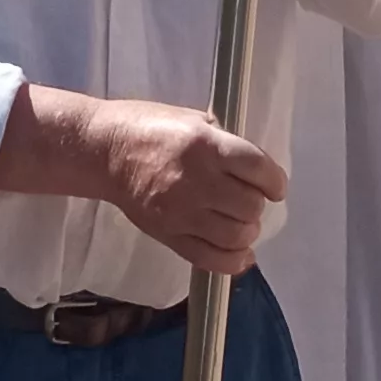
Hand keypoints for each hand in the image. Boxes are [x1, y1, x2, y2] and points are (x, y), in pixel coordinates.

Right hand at [89, 98, 286, 275]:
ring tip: (239, 224)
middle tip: (247, 201)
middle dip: (256, 206)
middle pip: (250, 206)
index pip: (259, 169)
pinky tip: (240, 253)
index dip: (275, 182)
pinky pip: (210, 258)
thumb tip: (254, 169)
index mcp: (206, 145)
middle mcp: (197, 180)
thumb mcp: (192, 119)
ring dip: (246, 232)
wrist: (104, 151)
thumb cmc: (149, 127)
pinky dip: (233, 261)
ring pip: (235, 236)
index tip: (274, 187)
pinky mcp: (168, 234)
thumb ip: (224, 142)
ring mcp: (181, 212)